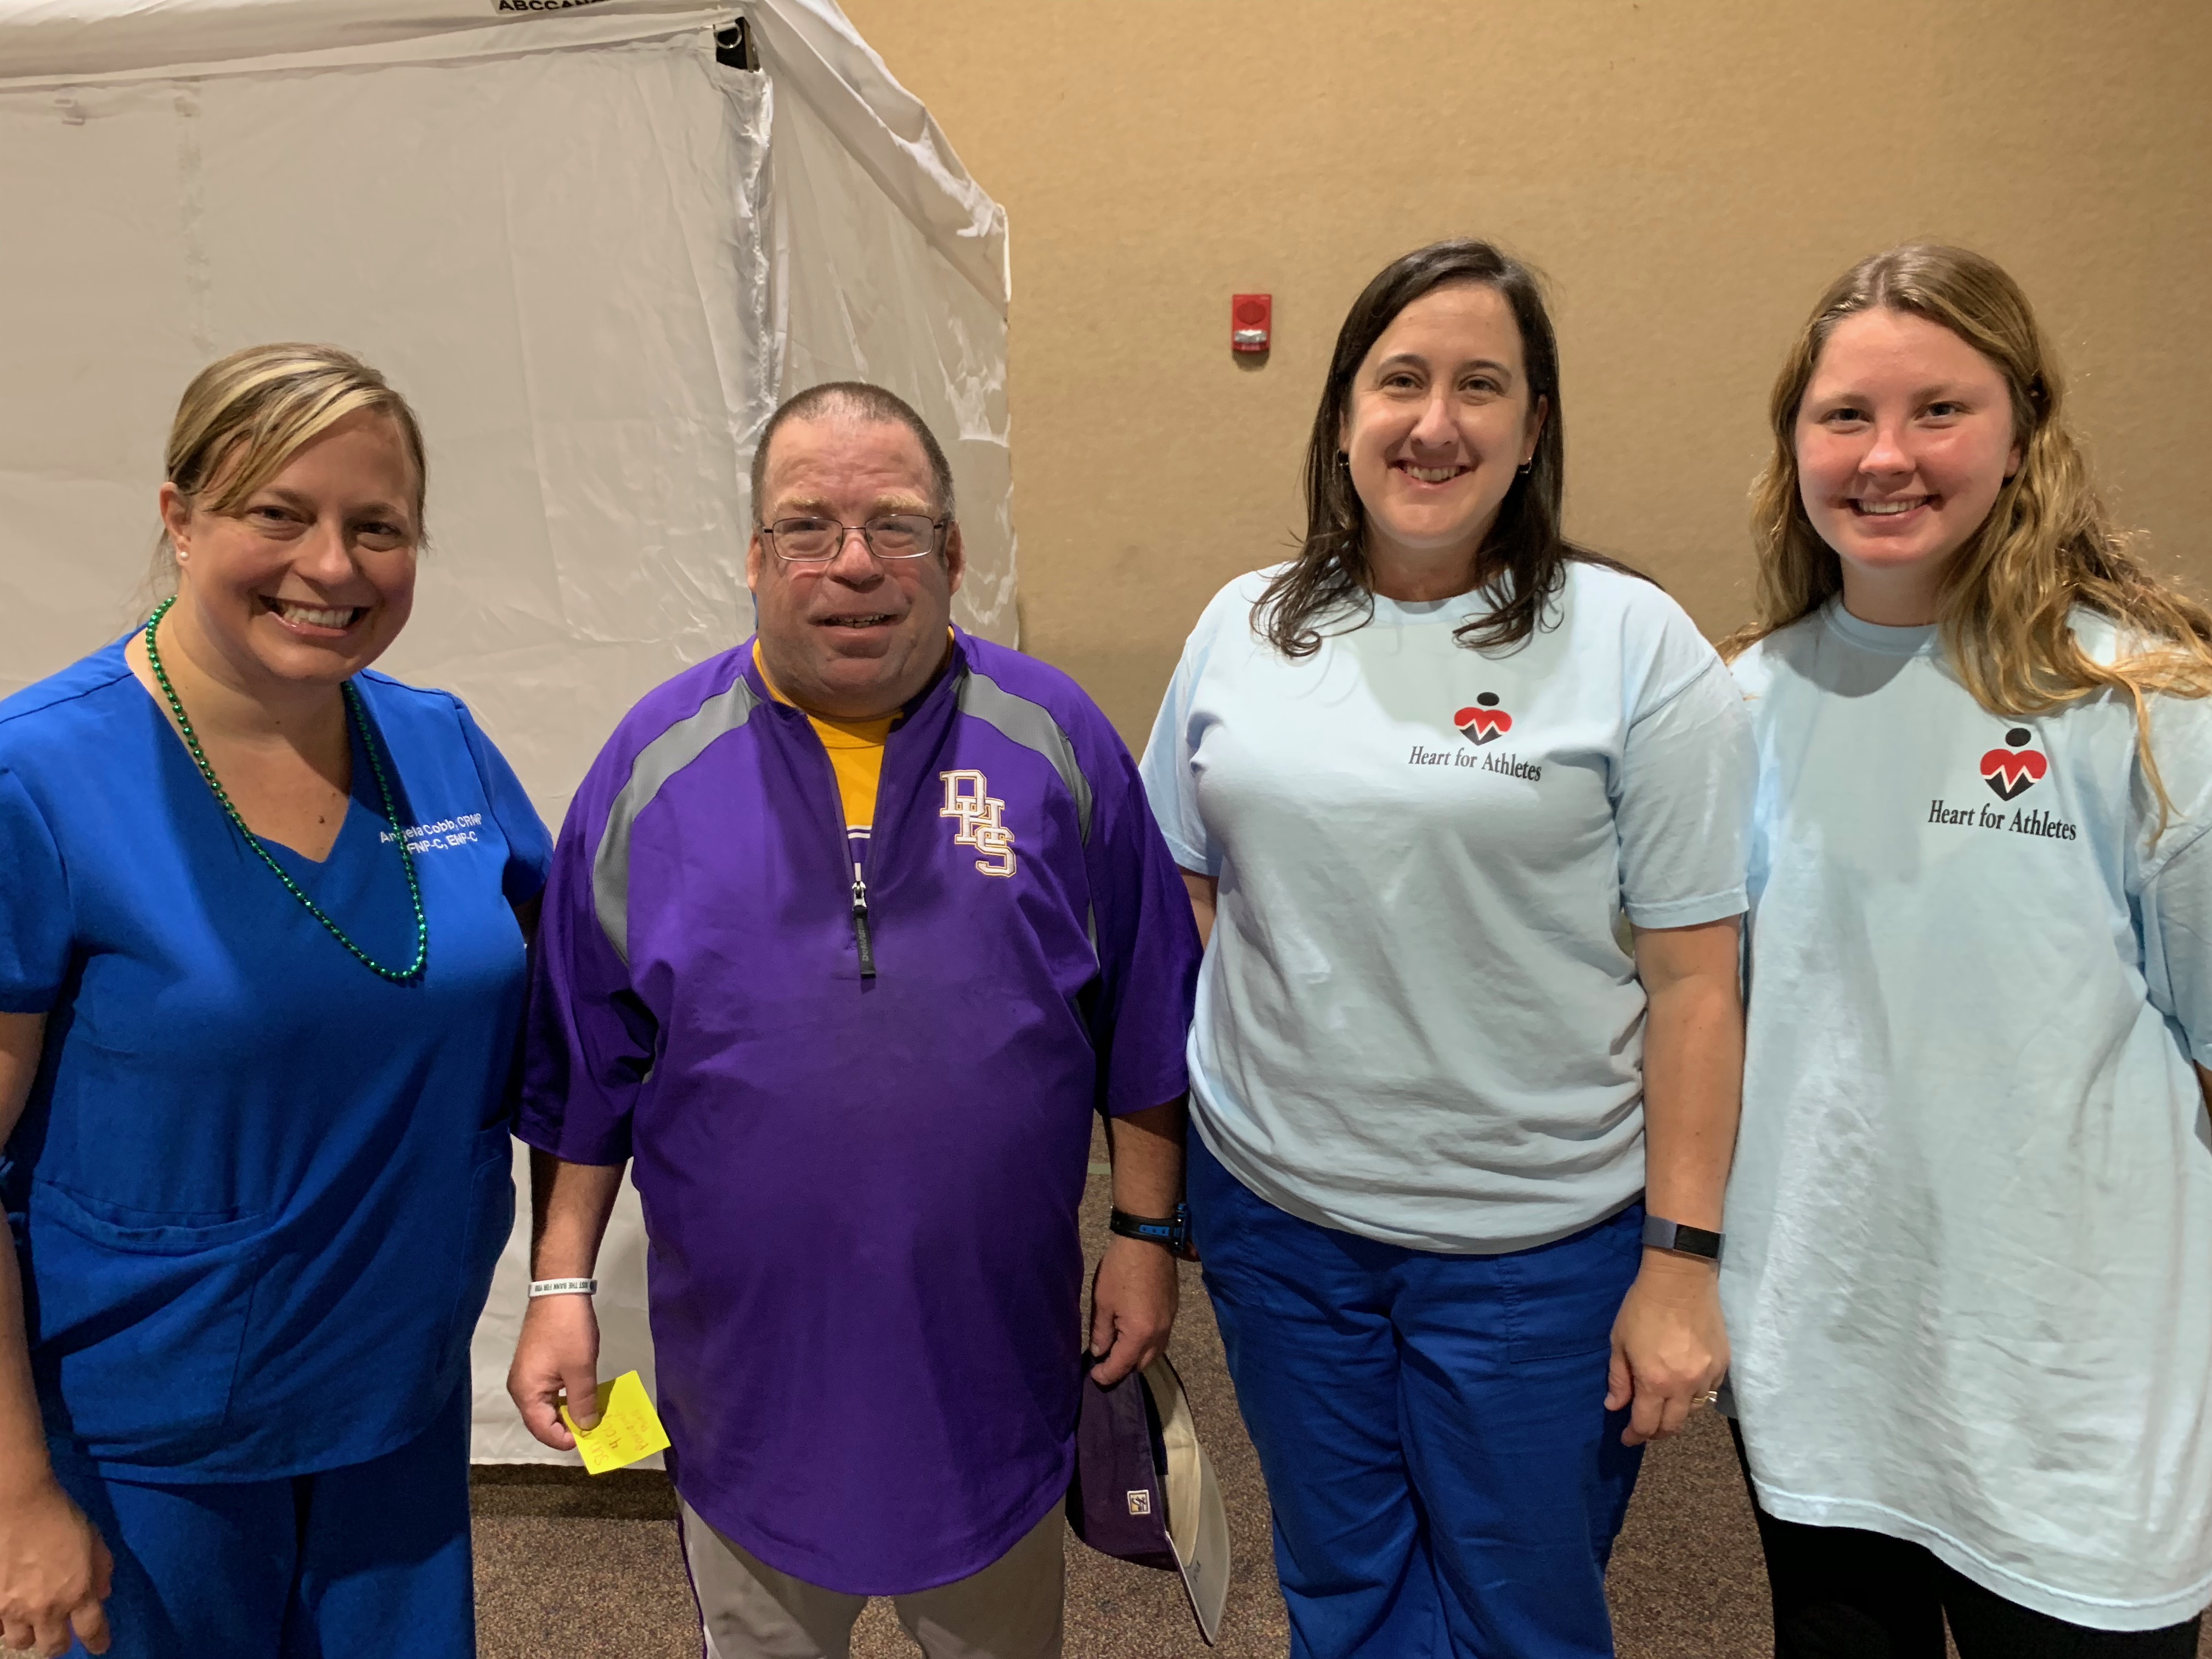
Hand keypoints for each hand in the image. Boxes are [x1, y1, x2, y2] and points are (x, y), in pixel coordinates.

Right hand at [0, 1475, 111, 1656]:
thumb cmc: (60, 1516)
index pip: (92, 1630)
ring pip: (23, 1643)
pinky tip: (9, 1615)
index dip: (98, 1642)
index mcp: (78, 1592)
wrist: (18, 1504)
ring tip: (33, 1624)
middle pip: (54, 1646)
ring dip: (31, 1635)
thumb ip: (101, 1568)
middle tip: (61, 1635)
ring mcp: (13, 1609)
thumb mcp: (94, 1538)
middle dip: (60, 1644)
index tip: (100, 1648)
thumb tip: (102, 1593)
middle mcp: (46, 1608)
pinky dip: (4, 1626)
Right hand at [508, 1293, 601, 1450]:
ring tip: (593, 1415)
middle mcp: (521, 1389)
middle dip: (567, 1428)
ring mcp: (528, 1376)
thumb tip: (585, 1427)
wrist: (559, 1291)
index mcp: (526, 1393)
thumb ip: (583, 1402)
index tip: (590, 1438)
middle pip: (542, 1421)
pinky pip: (550, 1392)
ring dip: (568, 1412)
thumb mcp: (581, 1369)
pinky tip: (584, 1396)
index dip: (565, 1439)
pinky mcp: (536, 1366)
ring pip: (547, 1406)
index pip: (542, 1430)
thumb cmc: (568, 1331)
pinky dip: (566, 1398)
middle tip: (595, 1429)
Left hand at [1088, 1237, 1177, 1386]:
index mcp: (1140, 1334)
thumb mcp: (1103, 1302)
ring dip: (1138, 1357)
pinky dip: (1147, 1344)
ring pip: (1155, 1353)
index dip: (1106, 1375)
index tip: (1093, 1376)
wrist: (1149, 1240)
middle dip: (1124, 1369)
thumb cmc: (1121, 1269)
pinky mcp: (1173, 1311)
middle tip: (1105, 1363)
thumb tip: (1100, 1352)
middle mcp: (1159, 1334)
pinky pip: (1161, 1338)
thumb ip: (1101, 1332)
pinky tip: (1133, 1334)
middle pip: (1142, 1365)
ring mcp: (1170, 1322)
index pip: (1122, 1366)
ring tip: (1118, 1350)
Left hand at [1605, 1252, 1726, 1446]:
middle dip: (1655, 1432)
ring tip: (1663, 1407)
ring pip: (1692, 1412)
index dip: (1634, 1436)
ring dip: (1676, 1414)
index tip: (1626, 1438)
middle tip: (1644, 1428)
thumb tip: (1615, 1407)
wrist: (1680, 1279)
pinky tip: (1684, 1387)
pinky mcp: (1723, 1365)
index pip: (1646, 1424)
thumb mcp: (1619, 1342)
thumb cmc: (1642, 1307)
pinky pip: (1709, 1392)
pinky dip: (1694, 1396)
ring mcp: (1707, 1376)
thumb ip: (1618, 1379)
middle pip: (1672, 1426)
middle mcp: (1684, 1386)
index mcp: (1654, 1381)